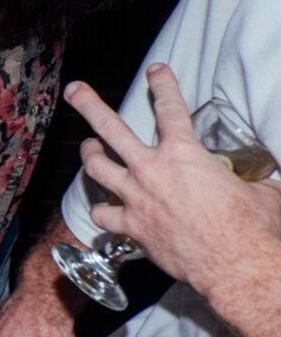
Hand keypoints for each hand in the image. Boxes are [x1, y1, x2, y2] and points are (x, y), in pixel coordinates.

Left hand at [70, 66, 280, 296]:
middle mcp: (151, 169)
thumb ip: (248, 179)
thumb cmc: (251, 228)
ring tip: (88, 147)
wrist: (236, 266)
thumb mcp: (261, 191)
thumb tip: (261, 180)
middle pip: (110, 127)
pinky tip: (103, 209)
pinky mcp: (132, 226)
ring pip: (96, 167)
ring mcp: (136, 197)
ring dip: (90, 154)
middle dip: (89, 104)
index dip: (162, 84)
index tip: (155, 70)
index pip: (170, 108)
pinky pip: (104, 214)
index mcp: (183, 154)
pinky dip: (102, 211)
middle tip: (75, 90)